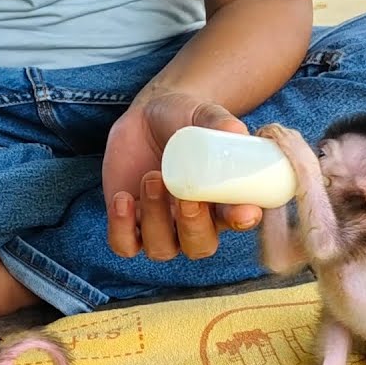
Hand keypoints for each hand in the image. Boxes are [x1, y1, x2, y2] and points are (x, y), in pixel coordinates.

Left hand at [103, 91, 262, 259]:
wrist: (148, 117)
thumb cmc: (186, 119)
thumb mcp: (203, 116)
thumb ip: (219, 124)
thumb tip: (235, 131)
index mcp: (222, 200)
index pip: (237, 220)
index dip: (241, 221)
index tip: (244, 211)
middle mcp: (194, 221)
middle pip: (199, 246)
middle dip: (194, 227)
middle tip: (188, 198)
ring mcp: (160, 225)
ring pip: (161, 248)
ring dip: (155, 219)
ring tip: (152, 177)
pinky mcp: (128, 223)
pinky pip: (124, 245)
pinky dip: (121, 229)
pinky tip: (123, 198)